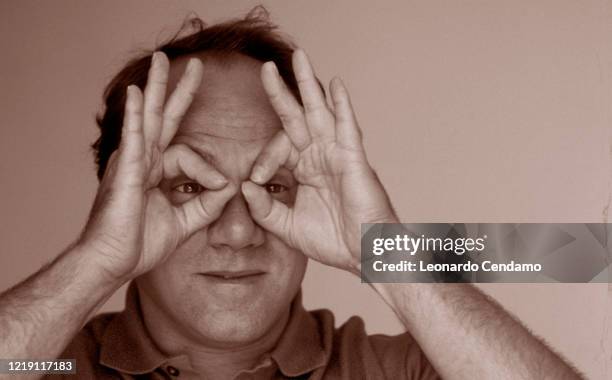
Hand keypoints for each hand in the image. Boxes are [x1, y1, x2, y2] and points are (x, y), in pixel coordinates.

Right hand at [78, 52, 234, 281]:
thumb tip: (229, 187)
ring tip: (163, 59)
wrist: (113, 261)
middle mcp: (143, 160)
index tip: (223, 186)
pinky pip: (133, 138)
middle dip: (177, 91)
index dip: (209, 168)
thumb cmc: (139, 243)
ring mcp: (132, 162)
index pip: (187, 152)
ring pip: (148, 117)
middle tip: (193, 64)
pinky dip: (136, 115)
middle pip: (163, 117)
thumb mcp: (184, 222)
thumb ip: (206, 205)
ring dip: (156, 87)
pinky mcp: (127, 172)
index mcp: (154, 171)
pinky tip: (138, 93)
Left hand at [241, 50, 396, 273]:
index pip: (278, 147)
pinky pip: (346, 128)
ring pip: (321, 112)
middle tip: (265, 67)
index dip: (263, 159)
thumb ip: (264, 209)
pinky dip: (342, 106)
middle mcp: (319, 156)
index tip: (256, 181)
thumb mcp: (287, 227)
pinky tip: (334, 85)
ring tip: (300, 57)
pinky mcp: (353, 160)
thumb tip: (244, 186)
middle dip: (282, 91)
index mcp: (305, 169)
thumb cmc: (333, 241)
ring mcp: (337, 154)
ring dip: (309, 85)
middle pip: (298, 116)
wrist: (364, 255)